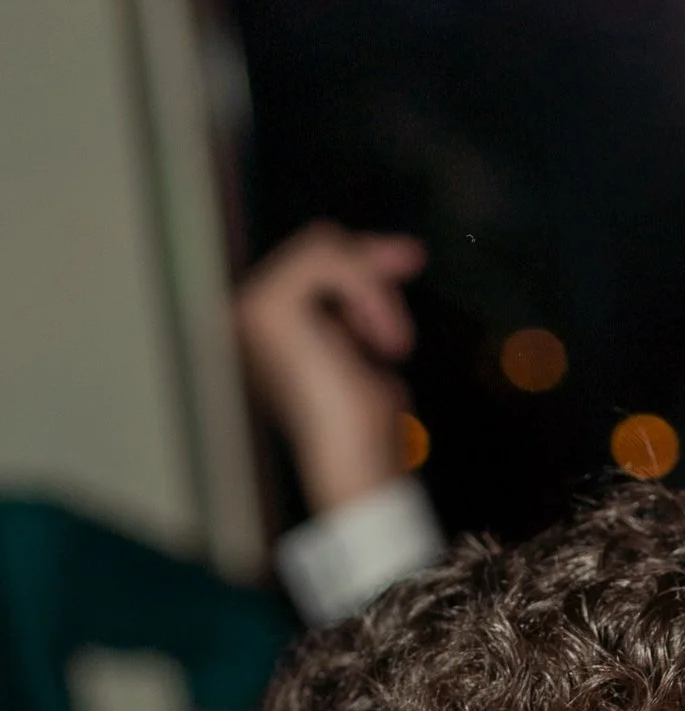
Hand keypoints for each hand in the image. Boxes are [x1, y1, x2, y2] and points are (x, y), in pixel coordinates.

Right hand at [235, 223, 424, 514]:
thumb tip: (387, 264)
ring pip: (325, 249)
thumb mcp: (362, 351)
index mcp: (262, 326)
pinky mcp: (269, 306)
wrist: (351, 461)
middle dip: (371, 267)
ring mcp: (252, 307)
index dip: (360, 261)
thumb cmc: (361, 425)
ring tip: (391, 344)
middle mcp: (245, 313)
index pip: (308, 266)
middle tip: (412, 270)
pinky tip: (381, 339)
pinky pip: (331, 262)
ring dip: (373, 290)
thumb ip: (358, 310)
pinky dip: (369, 292)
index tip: (407, 260)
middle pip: (315, 248)